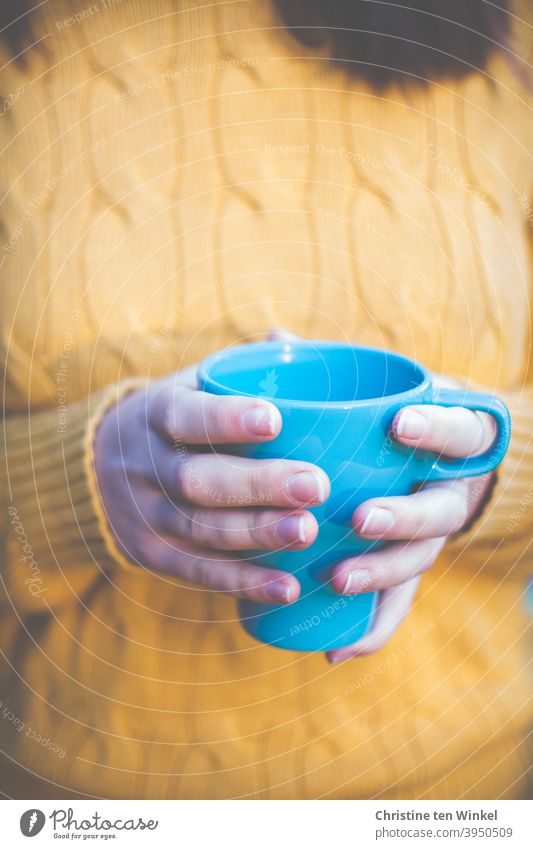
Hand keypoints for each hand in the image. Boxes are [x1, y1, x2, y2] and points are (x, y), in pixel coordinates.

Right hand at [93, 362, 329, 603]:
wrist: (100, 467)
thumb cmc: (175, 419)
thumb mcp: (189, 384)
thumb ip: (239, 368)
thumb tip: (289, 338)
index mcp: (156, 412)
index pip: (187, 415)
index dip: (227, 420)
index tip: (276, 420)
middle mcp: (143, 464)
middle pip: (198, 480)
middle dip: (258, 485)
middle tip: (316, 485)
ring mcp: (144, 514)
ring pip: (200, 528)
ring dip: (257, 534)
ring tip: (308, 532)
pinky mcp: (152, 554)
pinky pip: (198, 572)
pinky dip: (243, 581)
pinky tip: (288, 586)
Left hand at [327, 385, 497, 662]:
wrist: (428, 465)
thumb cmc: (390, 425)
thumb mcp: (373, 393)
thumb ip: (327, 368)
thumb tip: (272, 336)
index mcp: (449, 440)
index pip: (459, 431)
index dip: (435, 429)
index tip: (396, 424)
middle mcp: (447, 489)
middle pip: (441, 510)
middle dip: (403, 516)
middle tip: (361, 518)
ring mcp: (432, 533)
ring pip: (421, 560)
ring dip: (383, 573)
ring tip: (338, 579)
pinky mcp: (410, 570)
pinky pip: (400, 606)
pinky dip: (372, 631)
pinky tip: (337, 651)